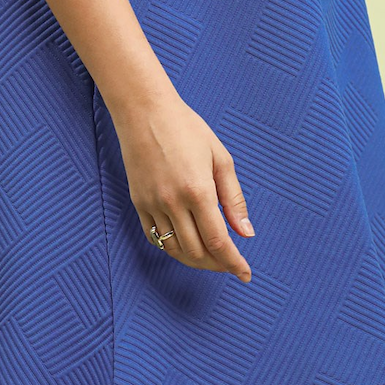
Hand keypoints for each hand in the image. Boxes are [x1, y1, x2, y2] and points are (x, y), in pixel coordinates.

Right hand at [112, 89, 253, 281]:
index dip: (234, 263)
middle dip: (218, 265)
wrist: (144, 110)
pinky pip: (154, 237)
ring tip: (211, 258)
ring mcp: (152, 204)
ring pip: (174, 250)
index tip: (245, 274)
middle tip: (231, 264)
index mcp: (198, 190)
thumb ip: (233, 198)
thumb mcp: (220, 157)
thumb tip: (246, 233)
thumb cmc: (187, 128)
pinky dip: (172, 248)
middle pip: (197, 252)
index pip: (219, 242)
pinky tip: (186, 244)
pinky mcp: (138, 202)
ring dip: (195, 260)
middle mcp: (173, 202)